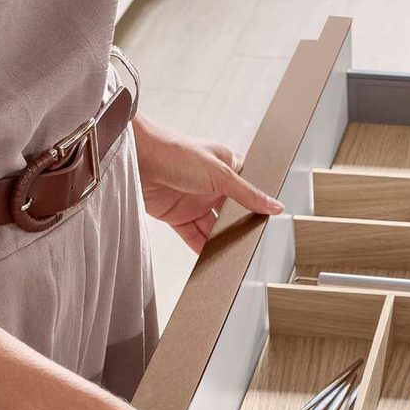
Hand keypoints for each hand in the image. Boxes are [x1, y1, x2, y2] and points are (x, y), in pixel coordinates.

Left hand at [134, 113, 281, 251]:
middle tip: (253, 241)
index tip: (269, 220)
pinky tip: (212, 257)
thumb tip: (274, 205)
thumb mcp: (220, 173)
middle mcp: (210, 184)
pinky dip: (201, 247)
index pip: (248, 188)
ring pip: (213, 227)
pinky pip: (192, 236)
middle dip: (239, 226)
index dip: (258, 204)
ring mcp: (193, 200)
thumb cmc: (175, 151)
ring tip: (234, 254)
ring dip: (221, 240)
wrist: (135, 158)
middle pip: (231, 212)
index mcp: (225, 166)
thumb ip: (248, 193)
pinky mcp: (175, 215)